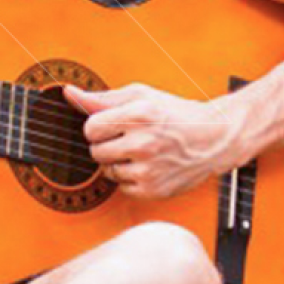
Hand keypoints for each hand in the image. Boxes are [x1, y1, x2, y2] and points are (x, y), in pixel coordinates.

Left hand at [66, 82, 238, 200]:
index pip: (90, 128)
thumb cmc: (175, 114)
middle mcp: (143, 142)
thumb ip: (103, 97)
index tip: (113, 124)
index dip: (99, 126)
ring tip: (140, 151)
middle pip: (95, 151)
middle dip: (107, 144)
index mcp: (139, 114)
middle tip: (129, 137)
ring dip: (118, 162)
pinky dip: (130, 178)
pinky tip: (147, 165)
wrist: (213, 138)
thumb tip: (69, 93)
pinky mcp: (152, 190)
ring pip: (107, 171)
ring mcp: (148, 169)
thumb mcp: (142, 95)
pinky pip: (121, 187)